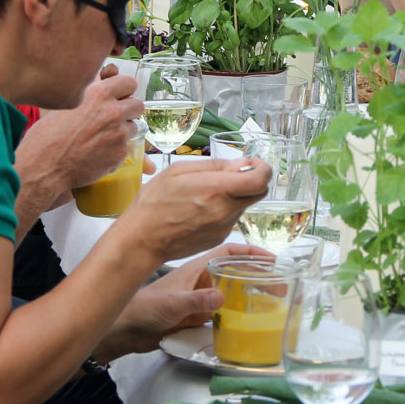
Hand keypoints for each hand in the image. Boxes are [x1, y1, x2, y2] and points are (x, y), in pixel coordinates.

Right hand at [14, 65, 143, 219]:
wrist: (44, 166)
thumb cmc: (47, 136)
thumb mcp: (66, 105)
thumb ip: (89, 97)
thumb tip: (102, 91)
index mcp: (98, 93)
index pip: (129, 82)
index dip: (125, 91)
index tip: (121, 97)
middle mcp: (112, 111)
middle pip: (138, 105)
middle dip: (129, 111)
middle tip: (116, 119)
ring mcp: (119, 133)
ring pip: (134, 127)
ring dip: (123, 132)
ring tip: (101, 139)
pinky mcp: (120, 153)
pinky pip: (126, 148)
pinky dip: (115, 151)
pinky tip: (97, 154)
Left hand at [95, 242, 271, 360]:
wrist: (126, 330)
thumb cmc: (143, 309)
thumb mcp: (170, 304)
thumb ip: (194, 302)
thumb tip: (219, 298)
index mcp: (197, 269)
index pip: (229, 253)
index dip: (251, 253)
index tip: (271, 259)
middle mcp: (202, 280)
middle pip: (237, 272)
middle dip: (259, 276)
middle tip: (281, 286)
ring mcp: (201, 298)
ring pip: (234, 291)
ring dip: (252, 295)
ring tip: (273, 302)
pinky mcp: (199, 315)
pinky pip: (225, 312)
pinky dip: (239, 314)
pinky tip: (251, 321)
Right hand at [120, 156, 270, 263]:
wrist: (142, 239)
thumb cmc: (154, 201)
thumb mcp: (179, 171)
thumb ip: (215, 166)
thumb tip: (242, 164)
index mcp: (216, 189)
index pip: (260, 180)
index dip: (263, 169)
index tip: (253, 164)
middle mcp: (225, 210)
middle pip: (258, 193)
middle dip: (253, 181)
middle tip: (235, 175)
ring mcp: (223, 227)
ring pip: (244, 205)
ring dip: (236, 196)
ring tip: (208, 193)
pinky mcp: (219, 239)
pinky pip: (231, 219)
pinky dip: (225, 210)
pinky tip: (202, 209)